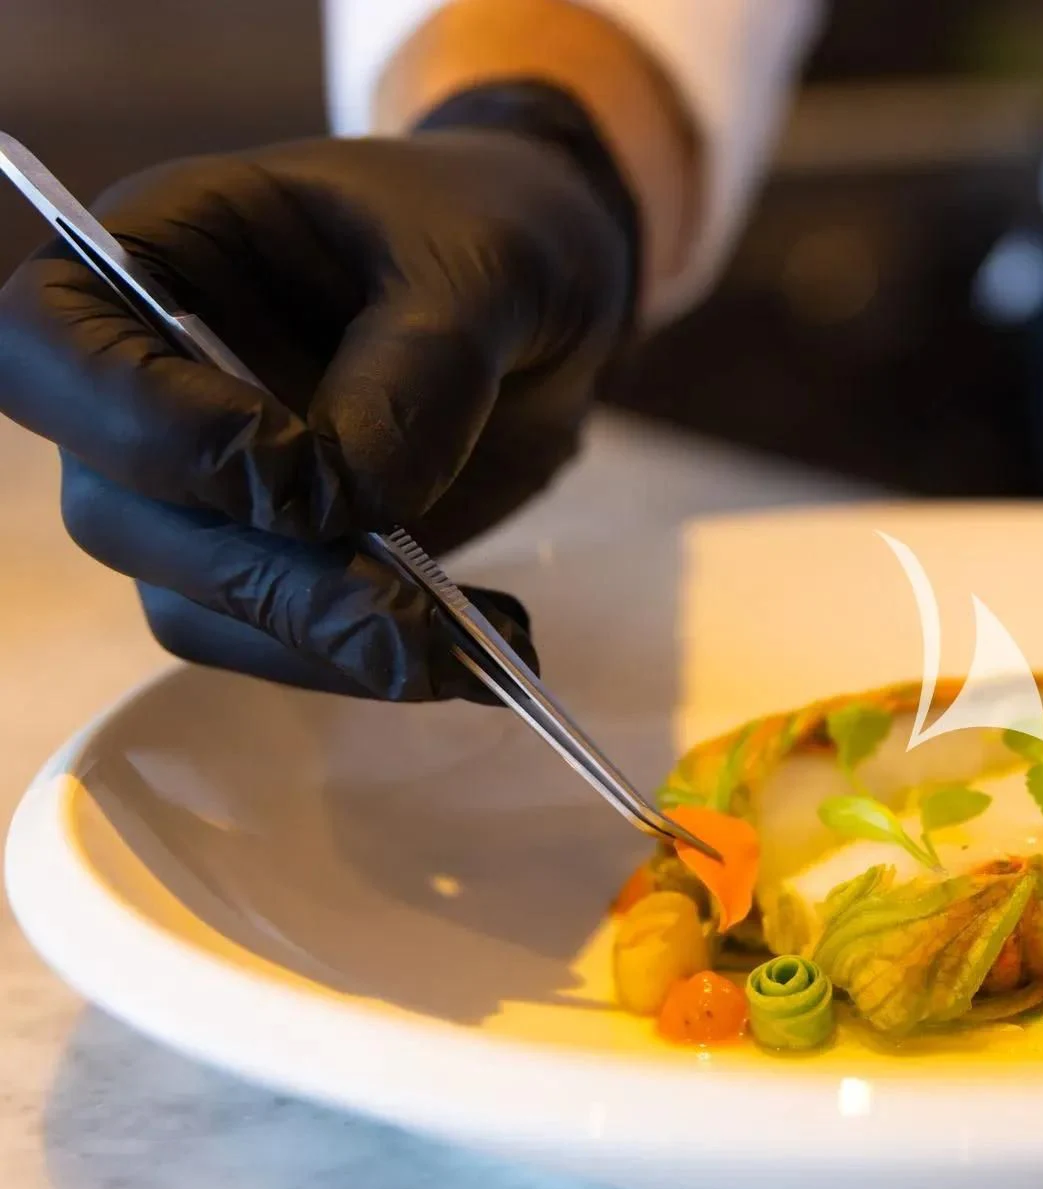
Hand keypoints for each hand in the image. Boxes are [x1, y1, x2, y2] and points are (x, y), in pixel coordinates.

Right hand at [0, 85, 636, 699]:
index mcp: (161, 253)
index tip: (293, 471)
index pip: (49, 344)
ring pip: (195, 602)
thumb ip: (422, 364)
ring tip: (456, 649)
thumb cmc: (492, 230)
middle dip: (266, 578)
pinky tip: (471, 650)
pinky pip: (278, 641)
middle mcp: (151, 379)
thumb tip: (355, 495)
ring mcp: (204, 483)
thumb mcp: (488, 265)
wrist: (549, 291)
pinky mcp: (275, 557)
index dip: (150, 426)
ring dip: (321, 643)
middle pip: (121, 510)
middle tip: (406, 614)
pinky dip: (366, 661)